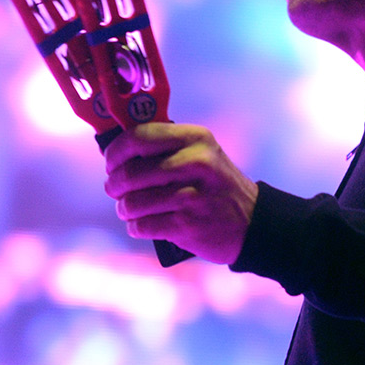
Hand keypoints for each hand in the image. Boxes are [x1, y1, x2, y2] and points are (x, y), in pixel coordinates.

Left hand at [103, 122, 258, 264]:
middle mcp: (196, 163)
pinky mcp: (188, 225)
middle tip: (115, 189)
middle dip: (114, 184)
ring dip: (124, 209)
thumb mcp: (202, 153)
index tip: (111, 162)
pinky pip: (142, 226)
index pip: (138, 137)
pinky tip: (142, 224)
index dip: (116, 151)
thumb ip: (166, 147)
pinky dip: (136, 227)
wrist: (253, 222)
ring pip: (132, 203)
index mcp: (196, 138)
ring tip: (128, 209)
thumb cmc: (215, 185)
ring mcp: (193, 196)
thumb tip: (117, 149)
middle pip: (130, 173)